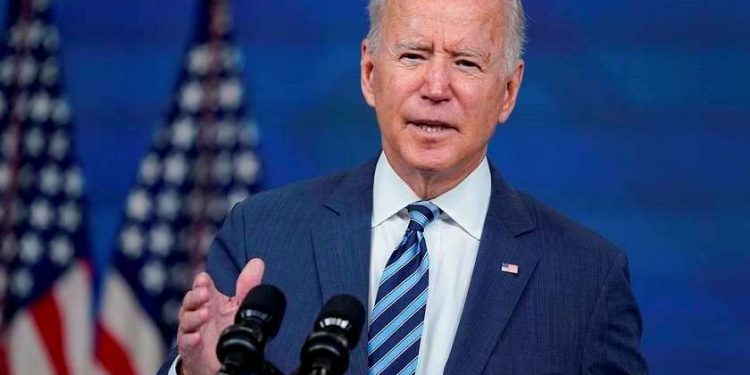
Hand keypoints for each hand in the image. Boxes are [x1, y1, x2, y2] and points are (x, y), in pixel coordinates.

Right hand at [176, 258, 264, 374]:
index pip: (201, 287)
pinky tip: (197, 337)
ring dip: (194, 317)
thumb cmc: (226, 327)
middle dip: (195, 296)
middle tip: (205, 293)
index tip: (204, 279)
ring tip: (205, 314)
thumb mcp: (239, 306)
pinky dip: (190, 339)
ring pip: (186, 320)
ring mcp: (193, 331)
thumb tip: (257, 262)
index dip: (201, 282)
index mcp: (210, 301)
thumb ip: (247, 286)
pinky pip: (186, 343)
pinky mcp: (191, 349)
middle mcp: (198, 313)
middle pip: (190, 301)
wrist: (219, 357)